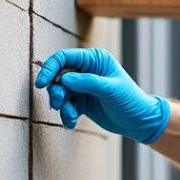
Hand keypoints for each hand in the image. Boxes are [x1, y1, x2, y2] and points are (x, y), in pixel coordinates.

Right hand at [34, 48, 170, 142]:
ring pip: (60, 92)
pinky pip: (66, 106)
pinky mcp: (81, 101)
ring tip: (70, 115)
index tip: (41, 83)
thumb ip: (88, 82)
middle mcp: (86, 70)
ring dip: (61, 105)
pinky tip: (71, 122)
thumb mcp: (111, 90)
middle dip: (56, 90)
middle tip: (58, 103)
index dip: (50, 68)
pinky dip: (66, 114)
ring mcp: (83, 86)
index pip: (64, 58)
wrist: (139, 122)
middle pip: (58, 75)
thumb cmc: (130, 101)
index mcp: (94, 59)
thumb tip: (64, 79)